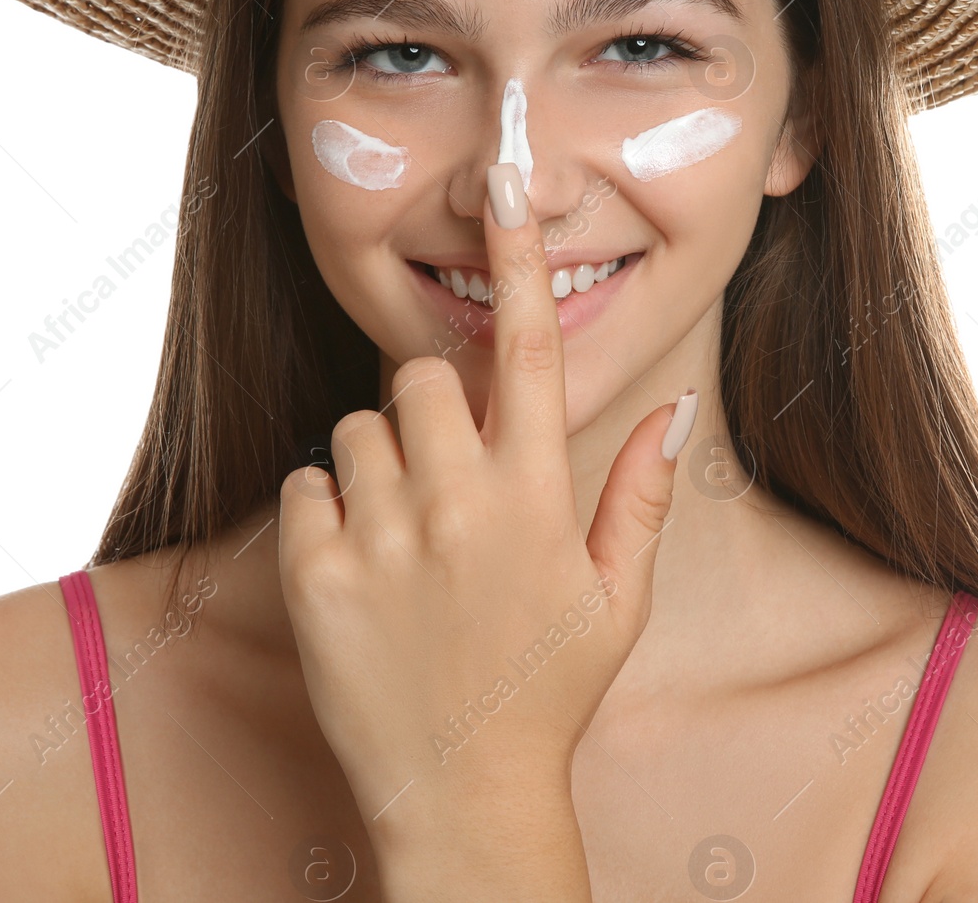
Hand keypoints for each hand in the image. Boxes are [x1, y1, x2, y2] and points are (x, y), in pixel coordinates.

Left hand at [278, 160, 696, 862]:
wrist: (461, 796)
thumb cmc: (547, 693)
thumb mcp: (617, 600)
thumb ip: (641, 494)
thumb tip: (675, 404)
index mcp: (535, 498)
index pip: (526, 350)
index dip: (517, 256)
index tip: (505, 180)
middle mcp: (456, 504)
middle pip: (416, 379)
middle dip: (426, 408)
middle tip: (442, 475)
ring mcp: (380, 540)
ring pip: (353, 429)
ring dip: (374, 463)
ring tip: (402, 533)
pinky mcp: (314, 577)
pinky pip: (302, 487)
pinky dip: (323, 511)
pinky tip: (358, 565)